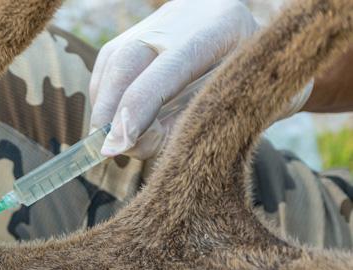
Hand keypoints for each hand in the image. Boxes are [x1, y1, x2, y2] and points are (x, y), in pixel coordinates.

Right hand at [90, 0, 311, 158]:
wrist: (269, 47)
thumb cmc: (262, 86)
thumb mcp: (245, 106)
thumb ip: (194, 125)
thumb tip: (137, 144)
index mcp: (222, 28)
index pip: (168, 69)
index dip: (137, 109)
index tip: (118, 146)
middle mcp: (186, 17)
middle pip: (129, 58)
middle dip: (110, 107)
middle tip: (107, 148)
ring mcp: (162, 20)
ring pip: (114, 59)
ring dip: (104, 104)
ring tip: (114, 140)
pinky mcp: (144, 29)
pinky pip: (110, 62)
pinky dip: (105, 95)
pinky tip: (115, 120)